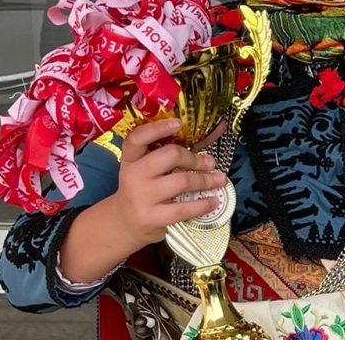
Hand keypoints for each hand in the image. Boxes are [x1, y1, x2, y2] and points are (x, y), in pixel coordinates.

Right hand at [99, 118, 226, 249]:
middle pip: (169, 156)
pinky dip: (203, 204)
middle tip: (210, 163)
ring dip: (205, 180)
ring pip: (181, 181)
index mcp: (131, 158)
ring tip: (219, 180)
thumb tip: (209, 140)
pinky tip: (213, 201)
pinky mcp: (152, 217)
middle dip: (195, 158)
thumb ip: (168, 155)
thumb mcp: (146, 170)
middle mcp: (133, 175)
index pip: (138, 138)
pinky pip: (183, 209)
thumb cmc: (143, 189)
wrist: (125, 223)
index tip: (178, 123)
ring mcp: (142, 197)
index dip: (157, 128)